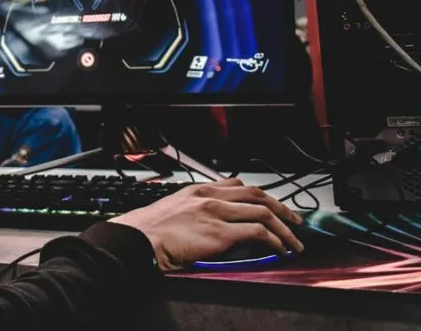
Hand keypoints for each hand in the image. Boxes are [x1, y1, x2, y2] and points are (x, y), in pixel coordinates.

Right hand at [109, 178, 304, 271]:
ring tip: (294, 241)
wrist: (138, 239)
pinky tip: (280, 250)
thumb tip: (210, 223)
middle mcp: (210, 196)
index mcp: (198, 190)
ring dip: (285, 228)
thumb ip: (195, 210)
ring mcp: (217, 213)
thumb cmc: (149, 230)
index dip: (260, 195)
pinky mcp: (221, 233)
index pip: (237, 184)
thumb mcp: (173, 209)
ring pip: (264, 212)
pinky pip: (258, 233)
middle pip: (257, 195)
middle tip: (294, 220)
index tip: (270, 204)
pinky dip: (275, 241)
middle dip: (281, 208)